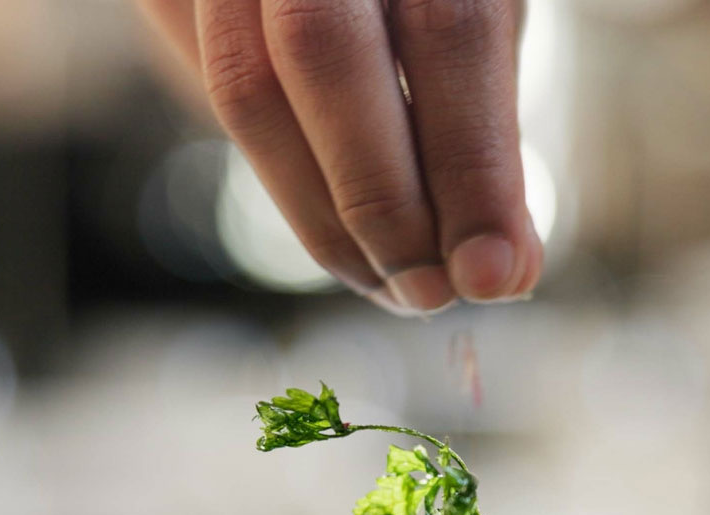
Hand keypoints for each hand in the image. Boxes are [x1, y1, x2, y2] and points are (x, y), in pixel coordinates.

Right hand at [137, 0, 540, 314]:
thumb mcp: (481, 18)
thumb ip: (486, 129)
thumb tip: (505, 273)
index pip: (450, 29)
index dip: (471, 164)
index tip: (493, 275)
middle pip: (323, 50)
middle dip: (380, 200)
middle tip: (428, 293)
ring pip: (243, 83)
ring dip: (316, 212)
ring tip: (381, 279)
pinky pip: (203, 84)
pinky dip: (279, 174)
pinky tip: (334, 227)